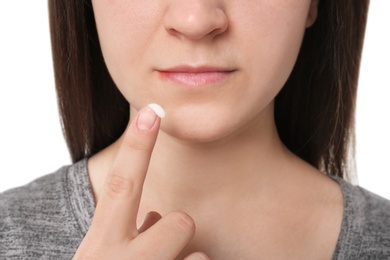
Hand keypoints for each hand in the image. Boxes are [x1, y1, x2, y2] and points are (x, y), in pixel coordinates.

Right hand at [73, 105, 207, 259]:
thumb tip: (156, 217)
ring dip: (181, 258)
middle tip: (164, 242)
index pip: (121, 185)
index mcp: (99, 245)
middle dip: (180, 225)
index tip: (152, 111)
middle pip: (179, 222)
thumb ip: (122, 231)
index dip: (138, 147)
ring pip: (197, 254)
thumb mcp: (102, 255)